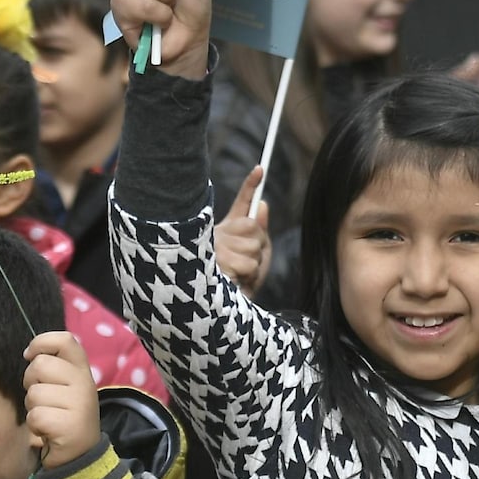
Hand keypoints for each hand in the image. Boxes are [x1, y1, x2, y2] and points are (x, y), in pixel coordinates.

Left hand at [24, 331, 101, 470]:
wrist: (80, 453)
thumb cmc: (64, 414)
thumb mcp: (65, 385)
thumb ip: (54, 366)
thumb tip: (29, 353)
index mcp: (82, 369)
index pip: (65, 340)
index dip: (41, 342)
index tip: (31, 356)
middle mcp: (84, 383)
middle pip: (40, 365)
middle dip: (30, 382)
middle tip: (43, 398)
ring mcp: (79, 404)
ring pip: (34, 393)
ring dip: (32, 407)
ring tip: (47, 415)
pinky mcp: (69, 425)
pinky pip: (35, 416)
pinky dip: (35, 425)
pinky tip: (47, 430)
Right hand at [215, 169, 272, 294]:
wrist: (214, 310)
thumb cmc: (238, 284)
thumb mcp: (254, 258)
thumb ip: (259, 233)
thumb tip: (263, 204)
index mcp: (227, 231)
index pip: (241, 204)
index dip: (251, 185)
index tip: (260, 168)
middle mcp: (218, 235)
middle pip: (255, 230)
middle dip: (259, 250)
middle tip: (246, 265)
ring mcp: (214, 247)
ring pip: (254, 248)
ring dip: (253, 267)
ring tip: (239, 276)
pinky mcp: (214, 262)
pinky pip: (247, 264)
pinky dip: (247, 277)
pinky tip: (233, 281)